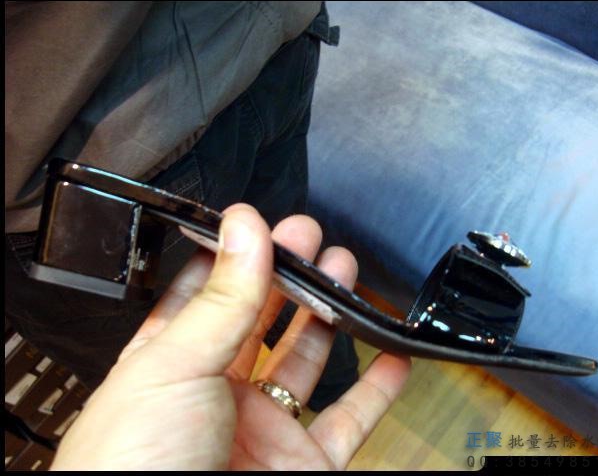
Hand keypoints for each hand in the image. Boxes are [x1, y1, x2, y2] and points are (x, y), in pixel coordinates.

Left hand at [51, 203, 411, 469]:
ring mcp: (262, 429)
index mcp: (169, 367)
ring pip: (307, 359)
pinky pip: (348, 421)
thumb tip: (244, 229)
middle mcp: (215, 395)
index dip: (233, 257)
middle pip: (261, 319)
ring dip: (331, 315)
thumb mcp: (174, 369)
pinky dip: (376, 391)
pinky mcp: (303, 464)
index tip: (258, 223)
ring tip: (346, 273)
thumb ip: (220, 301)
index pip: (204, 296)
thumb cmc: (129, 471)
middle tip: (309, 236)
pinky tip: (391, 359)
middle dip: (288, 273)